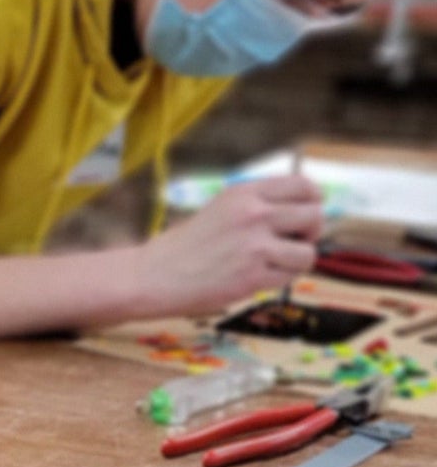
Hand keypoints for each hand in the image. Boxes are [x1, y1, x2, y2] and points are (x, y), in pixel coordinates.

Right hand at [130, 177, 323, 319]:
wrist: (151, 276)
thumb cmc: (184, 248)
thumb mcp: (220, 210)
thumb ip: (258, 207)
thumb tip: (306, 214)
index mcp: (244, 193)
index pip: (304, 185)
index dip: (313, 202)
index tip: (303, 216)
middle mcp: (252, 214)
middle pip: (315, 216)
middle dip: (310, 233)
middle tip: (290, 244)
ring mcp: (254, 245)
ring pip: (309, 252)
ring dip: (296, 262)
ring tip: (272, 265)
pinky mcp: (252, 276)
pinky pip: (290, 277)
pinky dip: (279, 281)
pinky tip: (256, 279)